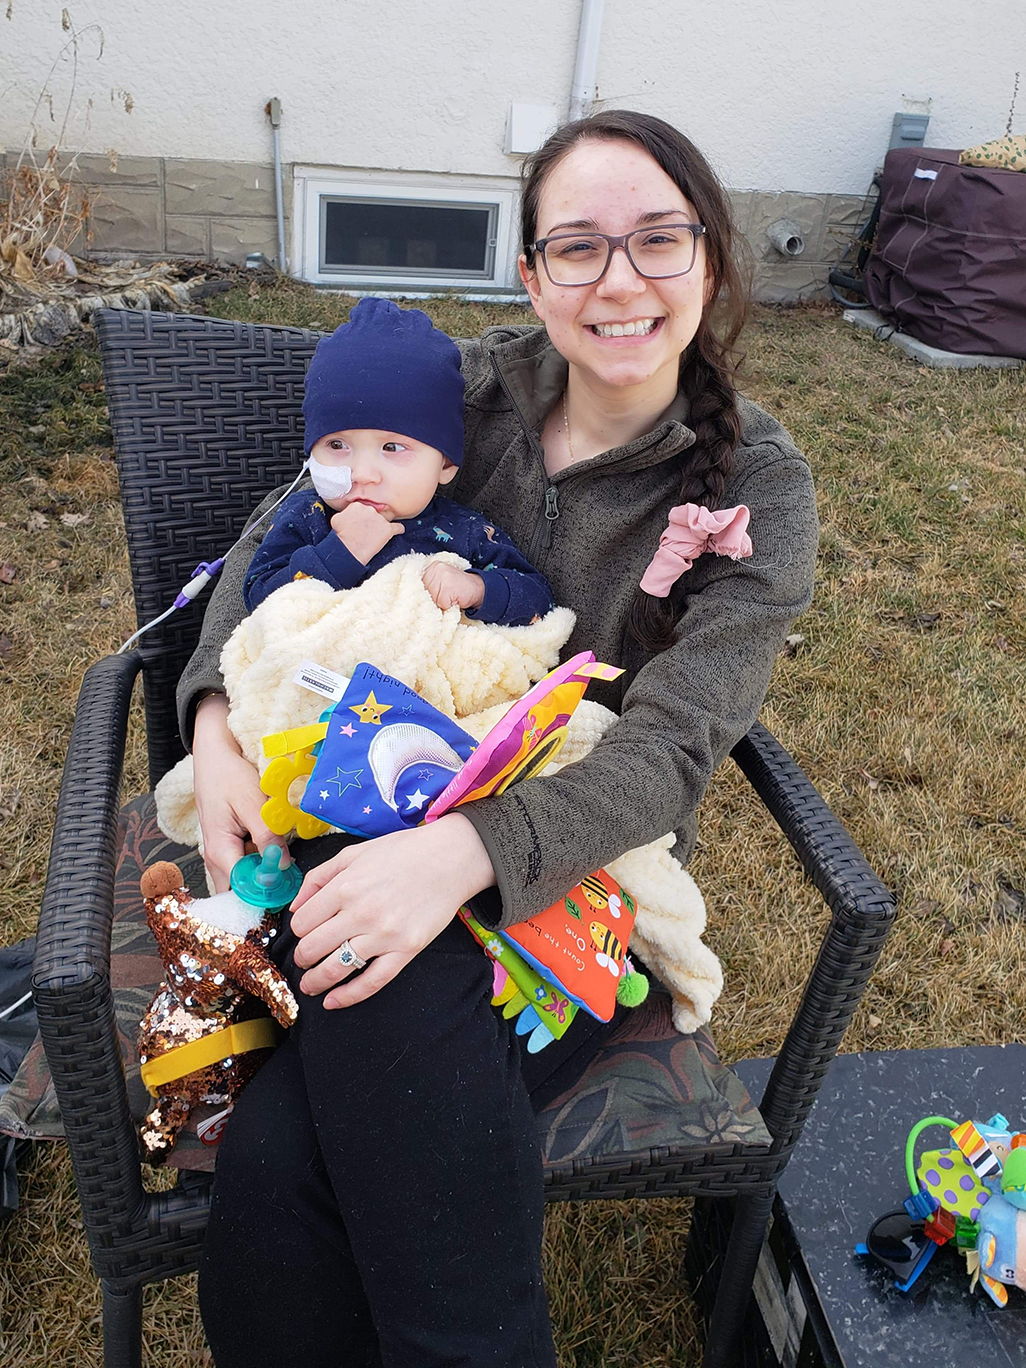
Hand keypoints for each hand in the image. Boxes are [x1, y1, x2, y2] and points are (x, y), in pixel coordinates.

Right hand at [192, 692, 287, 892]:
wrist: (214, 757)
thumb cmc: (229, 776)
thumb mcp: (253, 802)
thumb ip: (267, 836)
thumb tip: (283, 866)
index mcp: (220, 852)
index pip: (242, 890)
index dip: (265, 894)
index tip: (289, 891)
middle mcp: (215, 859)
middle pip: (240, 891)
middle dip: (265, 891)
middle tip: (292, 884)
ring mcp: (220, 854)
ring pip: (242, 880)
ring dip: (263, 877)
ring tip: (288, 870)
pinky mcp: (228, 847)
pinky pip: (244, 866)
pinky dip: (260, 864)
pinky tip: (277, 855)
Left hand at [290, 813, 495, 1007]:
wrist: (449, 859)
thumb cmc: (401, 852)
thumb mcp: (353, 853)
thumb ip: (318, 877)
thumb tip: (294, 908)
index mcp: (344, 887)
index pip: (303, 922)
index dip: (297, 931)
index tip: (304, 933)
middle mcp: (360, 913)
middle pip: (313, 948)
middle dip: (302, 958)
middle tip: (304, 959)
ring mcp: (384, 934)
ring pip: (336, 969)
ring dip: (315, 981)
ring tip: (310, 985)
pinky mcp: (406, 950)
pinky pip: (371, 981)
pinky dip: (348, 996)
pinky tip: (333, 1001)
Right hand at [330, 503, 403, 563]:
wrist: (348, 549)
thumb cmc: (340, 536)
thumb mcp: (336, 519)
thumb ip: (345, 513)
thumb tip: (348, 514)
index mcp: (357, 505)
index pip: (363, 508)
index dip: (361, 517)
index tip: (360, 524)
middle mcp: (370, 509)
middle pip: (374, 513)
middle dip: (371, 521)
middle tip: (366, 531)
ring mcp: (380, 519)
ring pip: (384, 520)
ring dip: (381, 527)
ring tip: (375, 536)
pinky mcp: (389, 529)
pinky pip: (398, 527)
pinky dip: (398, 530)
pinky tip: (398, 531)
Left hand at [422, 562, 484, 610]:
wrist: (477, 588)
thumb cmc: (456, 587)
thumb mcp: (440, 580)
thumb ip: (428, 584)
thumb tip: (414, 597)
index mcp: (432, 566)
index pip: (417, 584)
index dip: (424, 593)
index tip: (433, 594)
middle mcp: (436, 568)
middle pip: (424, 592)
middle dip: (432, 598)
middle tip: (445, 595)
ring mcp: (443, 577)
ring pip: (432, 598)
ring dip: (440, 603)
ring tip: (449, 597)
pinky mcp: (448, 588)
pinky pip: (441, 603)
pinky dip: (447, 606)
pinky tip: (454, 599)